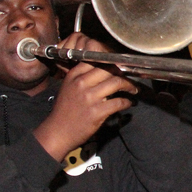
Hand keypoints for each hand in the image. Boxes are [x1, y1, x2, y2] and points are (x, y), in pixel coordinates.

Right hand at [33, 33, 137, 161]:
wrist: (58, 132)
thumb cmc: (64, 110)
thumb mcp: (68, 87)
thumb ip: (82, 76)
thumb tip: (104, 69)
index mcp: (74, 75)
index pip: (96, 60)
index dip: (112, 62)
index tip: (120, 66)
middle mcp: (81, 83)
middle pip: (110, 69)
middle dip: (124, 73)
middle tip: (130, 78)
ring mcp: (89, 97)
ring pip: (117, 83)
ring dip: (129, 86)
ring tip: (133, 89)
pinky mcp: (97, 112)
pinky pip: (119, 102)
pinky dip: (127, 102)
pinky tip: (129, 103)